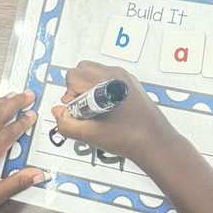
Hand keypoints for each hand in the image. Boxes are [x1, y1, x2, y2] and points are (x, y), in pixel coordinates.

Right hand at [51, 61, 180, 171]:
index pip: (72, 77)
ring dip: (88, 88)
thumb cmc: (128, 138)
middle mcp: (115, 74)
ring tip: (97, 110)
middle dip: (77, 88)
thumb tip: (57, 111)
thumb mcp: (89, 135)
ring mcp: (124, 77)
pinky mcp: (130, 83)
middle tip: (86, 110)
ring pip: (93, 71)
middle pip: (81, 69)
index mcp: (104, 82)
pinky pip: (107, 78)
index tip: (79, 112)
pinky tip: (108, 109)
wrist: (155, 142)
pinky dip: (101, 89)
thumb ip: (66, 123)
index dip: (71, 97)